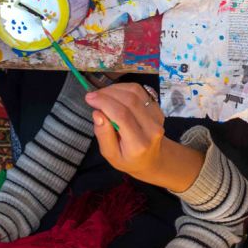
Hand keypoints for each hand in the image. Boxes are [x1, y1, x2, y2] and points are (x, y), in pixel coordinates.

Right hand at [85, 83, 203, 191]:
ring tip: (102, 94)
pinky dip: (124, 88)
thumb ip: (103, 135)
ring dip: (115, 89)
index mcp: (138, 144)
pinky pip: (141, 91)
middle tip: (93, 95)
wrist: (152, 158)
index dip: (104, 103)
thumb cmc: (129, 159)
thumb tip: (97, 113)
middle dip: (108, 94)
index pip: (122, 116)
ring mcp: (157, 117)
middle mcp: (152, 128)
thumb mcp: (111, 154)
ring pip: (136, 92)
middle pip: (130, 101)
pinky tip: (114, 94)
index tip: (89, 98)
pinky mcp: (158, 108)